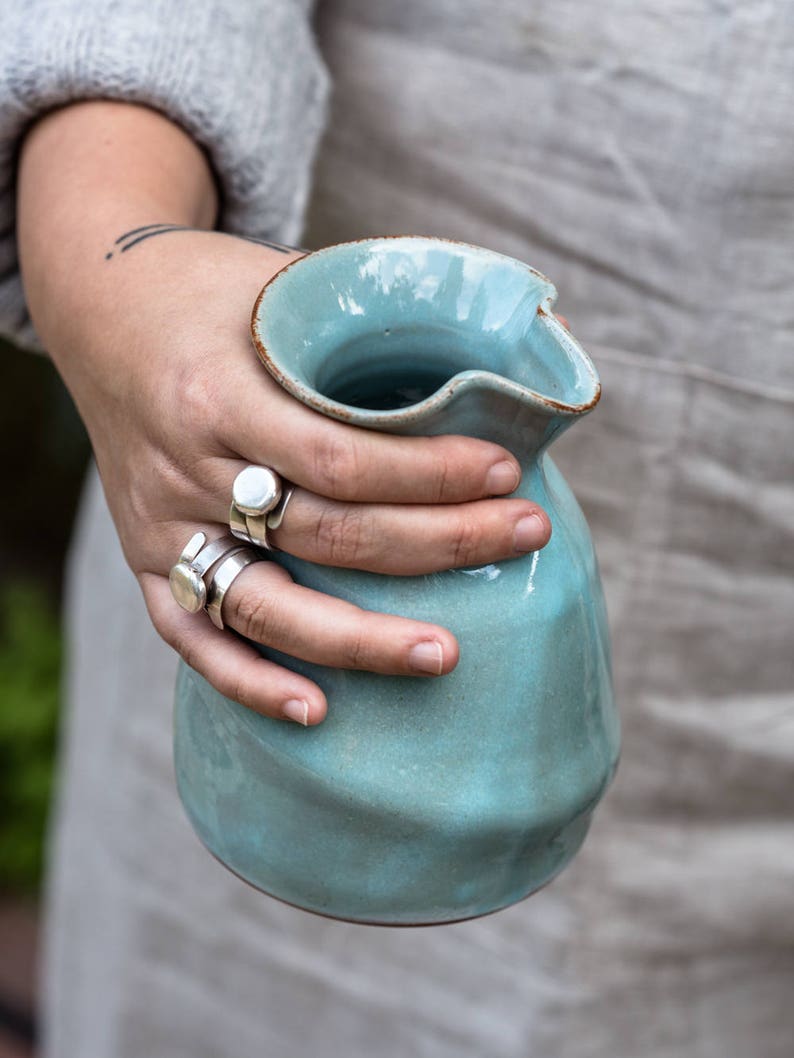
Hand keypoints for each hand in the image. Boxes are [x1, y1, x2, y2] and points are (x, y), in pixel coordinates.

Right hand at [18, 103, 550, 725]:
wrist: (101, 308)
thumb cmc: (212, 291)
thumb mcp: (285, 280)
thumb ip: (374, 310)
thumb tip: (509, 341)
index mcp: (218, 392)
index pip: (339, 456)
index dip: (429, 473)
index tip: (505, 470)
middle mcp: (185, 468)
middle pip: (324, 533)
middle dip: (436, 543)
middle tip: (525, 535)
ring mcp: (161, 524)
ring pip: (266, 604)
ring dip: (360, 640)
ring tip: (446, 654)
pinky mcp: (145, 558)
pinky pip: (192, 637)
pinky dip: (250, 681)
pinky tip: (317, 710)